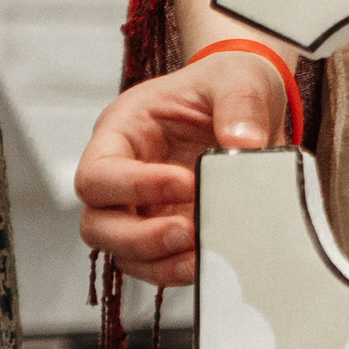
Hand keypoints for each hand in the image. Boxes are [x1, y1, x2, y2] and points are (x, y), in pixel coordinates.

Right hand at [75, 53, 296, 286]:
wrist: (250, 100)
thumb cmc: (228, 83)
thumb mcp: (238, 78)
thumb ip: (241, 104)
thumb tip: (243, 143)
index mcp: (122, 132)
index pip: (100, 172)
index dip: (134, 186)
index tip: (187, 183)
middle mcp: (123, 174)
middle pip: (98, 223)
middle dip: (139, 237)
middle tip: (189, 231)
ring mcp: (143, 206)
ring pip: (123, 251)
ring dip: (158, 262)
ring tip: (202, 258)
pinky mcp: (170, 227)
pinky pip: (158, 262)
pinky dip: (177, 270)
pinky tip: (211, 264)